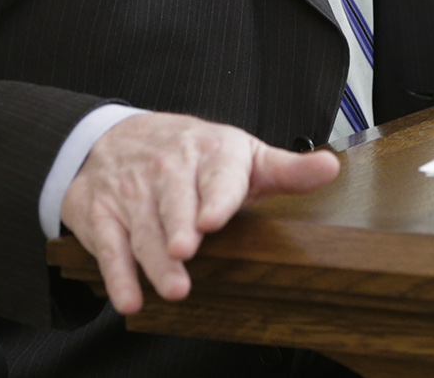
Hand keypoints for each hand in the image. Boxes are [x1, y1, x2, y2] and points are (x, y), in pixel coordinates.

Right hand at [59, 112, 337, 314]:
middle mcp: (168, 169)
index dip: (214, 198)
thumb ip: (287, 170)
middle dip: (178, 228)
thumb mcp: (243, 156)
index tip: (211, 219)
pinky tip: (129, 297)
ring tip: (173, 288)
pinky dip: (116, 273)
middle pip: (174, 202)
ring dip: (154, 260)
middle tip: (186, 251)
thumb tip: (331, 168)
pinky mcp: (103, 214)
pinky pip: (108, 244)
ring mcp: (133, 192)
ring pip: (144, 228)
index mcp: (210, 152)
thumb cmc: (194, 155)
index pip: (216, 175)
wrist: (117, 137)